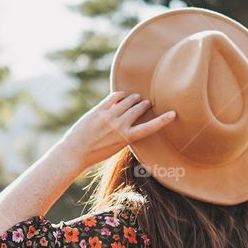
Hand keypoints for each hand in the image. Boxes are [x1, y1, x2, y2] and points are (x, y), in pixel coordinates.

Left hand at [58, 91, 176, 172]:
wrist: (75, 152)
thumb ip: (124, 133)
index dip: (163, 120)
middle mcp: (120, 126)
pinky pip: (113, 97)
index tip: (173, 113)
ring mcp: (109, 117)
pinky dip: (119, 95)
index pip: (150, 128)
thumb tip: (130, 119)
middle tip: (147, 102)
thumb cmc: (95, 153)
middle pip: (138, 109)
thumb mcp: (115, 147)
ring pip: (127, 101)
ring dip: (134, 98)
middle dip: (144, 104)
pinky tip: (121, 95)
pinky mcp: (98, 110)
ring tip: (136, 97)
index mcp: (126, 138)